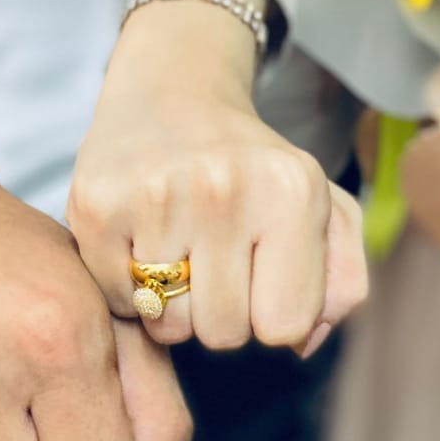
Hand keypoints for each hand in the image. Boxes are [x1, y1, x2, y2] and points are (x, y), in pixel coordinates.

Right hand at [68, 0, 367, 352]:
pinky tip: (139, 240)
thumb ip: (343, 284)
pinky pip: (119, 301)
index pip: (285, 327)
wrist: (169, 96)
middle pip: (224, 333)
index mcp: (293, 190)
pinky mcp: (97, 204)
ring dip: (171, 304)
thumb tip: (303, 344)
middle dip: (220, 312)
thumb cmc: (253, 170)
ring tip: (176, 249)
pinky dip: (127, 286)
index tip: (259, 275)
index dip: (270, 314)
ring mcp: (156, 194)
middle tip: (211, 261)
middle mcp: (226, 187)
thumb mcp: (323, 211)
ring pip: (169, 324)